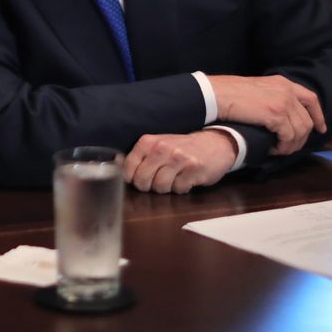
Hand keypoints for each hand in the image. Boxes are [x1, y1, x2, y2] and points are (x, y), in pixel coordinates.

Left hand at [123, 131, 237, 193]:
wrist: (214, 144)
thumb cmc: (181, 148)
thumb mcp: (157, 145)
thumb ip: (139, 157)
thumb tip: (117, 167)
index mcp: (148, 142)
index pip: (128, 170)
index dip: (133, 179)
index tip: (141, 178)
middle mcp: (162, 148)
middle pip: (142, 181)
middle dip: (149, 186)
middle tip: (159, 180)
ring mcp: (179, 158)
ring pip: (160, 187)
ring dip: (167, 187)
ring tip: (174, 177)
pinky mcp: (194, 169)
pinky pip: (178, 189)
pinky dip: (181, 188)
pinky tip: (186, 178)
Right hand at [207, 74, 325, 154]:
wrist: (216, 94)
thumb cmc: (229, 93)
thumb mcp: (257, 89)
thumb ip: (271, 96)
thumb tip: (278, 116)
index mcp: (283, 83)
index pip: (311, 99)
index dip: (318, 116)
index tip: (320, 129)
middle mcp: (287, 91)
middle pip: (307, 120)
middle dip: (301, 138)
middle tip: (288, 148)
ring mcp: (283, 102)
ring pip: (300, 131)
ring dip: (291, 145)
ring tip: (278, 150)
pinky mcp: (277, 114)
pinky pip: (289, 137)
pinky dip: (282, 147)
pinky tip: (272, 149)